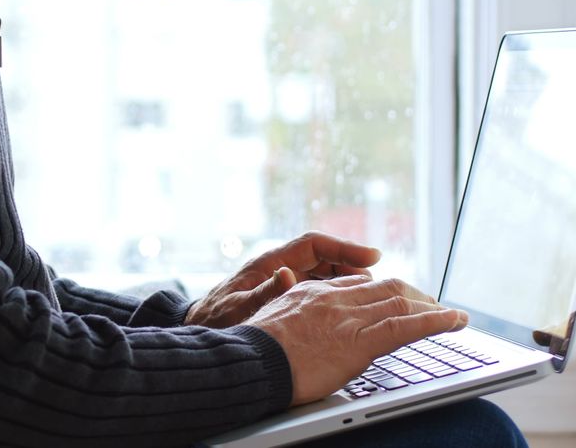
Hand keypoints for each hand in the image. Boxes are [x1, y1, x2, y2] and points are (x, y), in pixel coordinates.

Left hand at [185, 231, 379, 328]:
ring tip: (370, 294)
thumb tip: (286, 275)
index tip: (373, 255)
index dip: (344, 246)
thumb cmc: (214, 321)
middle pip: (323, 257)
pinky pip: (315, 289)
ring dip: (345, 280)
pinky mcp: (283, 297)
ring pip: (322, 273)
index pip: (313, 244)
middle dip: (351, 264)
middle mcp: (278, 268)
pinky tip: (349, 309)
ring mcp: (281, 282)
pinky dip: (333, 294)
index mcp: (268, 263)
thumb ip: (263, 293)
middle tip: (376, 281)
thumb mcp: (238, 308)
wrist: (199, 332)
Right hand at [246, 276, 468, 405]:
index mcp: (313, 293)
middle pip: (385, 288)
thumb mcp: (270, 321)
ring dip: (432, 308)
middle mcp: (335, 299)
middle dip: (414, 295)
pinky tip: (456, 321)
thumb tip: (299, 319)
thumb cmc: (254, 351)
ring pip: (401, 303)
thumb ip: (290, 313)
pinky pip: (407, 327)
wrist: (250, 362)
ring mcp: (349, 318)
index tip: (393, 297)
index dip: (380, 290)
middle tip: (431, 305)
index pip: (356, 284)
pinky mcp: (361, 342)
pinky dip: (436, 321)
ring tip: (452, 315)